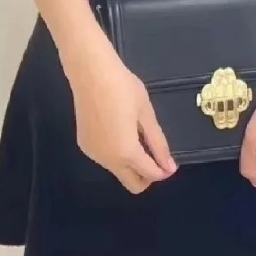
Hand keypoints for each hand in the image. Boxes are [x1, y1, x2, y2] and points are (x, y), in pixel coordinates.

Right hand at [68, 49, 176, 193]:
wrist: (90, 72)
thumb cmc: (123, 88)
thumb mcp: (146, 114)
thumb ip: (158, 143)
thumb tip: (168, 166)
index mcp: (126, 152)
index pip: (150, 174)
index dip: (164, 171)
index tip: (171, 162)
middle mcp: (107, 159)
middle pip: (132, 184)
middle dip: (147, 176)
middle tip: (155, 154)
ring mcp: (93, 153)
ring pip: (118, 172)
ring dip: (132, 165)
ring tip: (137, 136)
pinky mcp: (84, 144)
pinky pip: (106, 160)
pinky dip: (117, 154)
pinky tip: (119, 131)